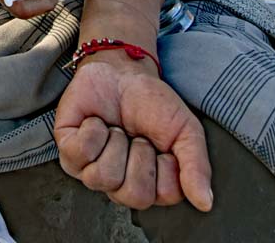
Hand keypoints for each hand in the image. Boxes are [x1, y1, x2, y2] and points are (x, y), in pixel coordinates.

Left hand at [54, 57, 211, 211]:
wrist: (122, 71)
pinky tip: (97, 122)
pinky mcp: (68, 153)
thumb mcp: (185, 130)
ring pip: (102, 178)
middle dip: (140, 154)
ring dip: (115, 142)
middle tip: (137, 134)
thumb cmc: (153, 103)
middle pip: (133, 194)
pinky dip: (92, 131)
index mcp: (151, 184)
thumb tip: (205, 202)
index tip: (162, 142)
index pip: (164, 195)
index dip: (167, 164)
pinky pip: (79, 155)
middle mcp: (120, 184)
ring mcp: (91, 171)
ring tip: (117, 128)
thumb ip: (196, 166)